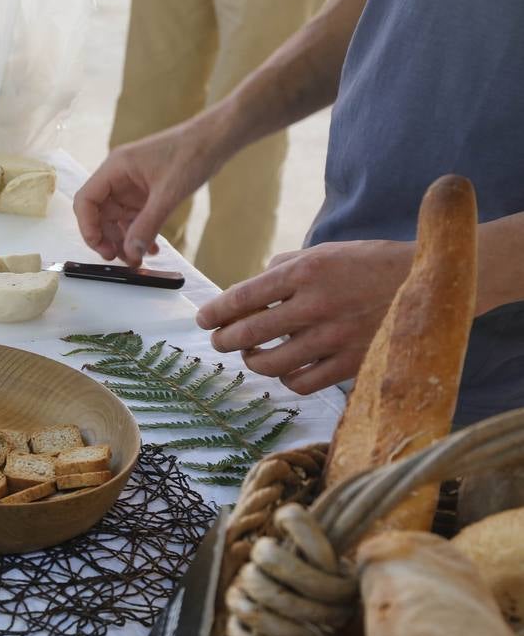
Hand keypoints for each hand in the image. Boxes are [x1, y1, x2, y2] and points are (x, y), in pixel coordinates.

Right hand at [73, 117, 225, 265]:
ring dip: (124, 240)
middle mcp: (118, 176)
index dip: (88, 227)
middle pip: (99, 214)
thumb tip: (131, 253)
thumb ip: (147, 225)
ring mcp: (131, 185)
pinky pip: (134, 217)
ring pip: (116, 219)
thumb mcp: (169, 193)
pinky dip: (139, 233)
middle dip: (108, 239)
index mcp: (115, 168)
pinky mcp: (145, 192)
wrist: (217, 139)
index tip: (102, 249)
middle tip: (121, 259)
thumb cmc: (193, 153)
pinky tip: (151, 247)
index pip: (86, 201)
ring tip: (138, 259)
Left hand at [195, 240, 414, 394]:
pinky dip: (287, 379)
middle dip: (224, 340)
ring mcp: (334, 338)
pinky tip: (286, 369)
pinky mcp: (352, 363)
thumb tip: (248, 290)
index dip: (215, 313)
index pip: (242, 298)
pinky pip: (302, 384)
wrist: (432, 282)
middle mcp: (316, 305)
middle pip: (247, 335)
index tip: (202, 320)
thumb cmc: (370, 265)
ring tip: (251, 355)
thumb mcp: (325, 252)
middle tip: (219, 341)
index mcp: (305, 271)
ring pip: (270, 365)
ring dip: (252, 362)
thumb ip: (284, 268)